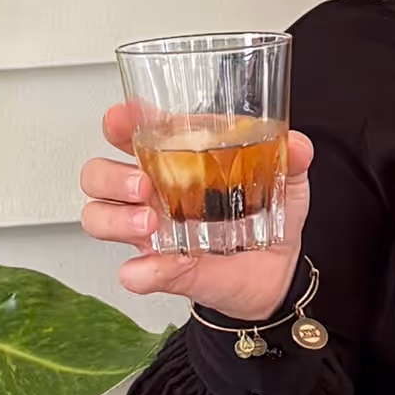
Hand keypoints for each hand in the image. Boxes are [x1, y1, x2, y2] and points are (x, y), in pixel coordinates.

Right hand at [80, 103, 313, 318]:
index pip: (133, 131)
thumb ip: (291, 159)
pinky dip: (141, 270)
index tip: (122, 118)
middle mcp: (152, 192)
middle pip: (98, 173)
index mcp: (176, 159)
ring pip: (98, 216)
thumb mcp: (289, 182)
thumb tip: (296, 146)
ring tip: (150, 224)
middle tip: (144, 185)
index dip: (120, 121)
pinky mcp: (159, 270)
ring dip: (115, 218)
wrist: (277, 277)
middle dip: (110, 175)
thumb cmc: (271, 220)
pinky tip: (161, 267)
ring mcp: (149, 231)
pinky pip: (132, 272)